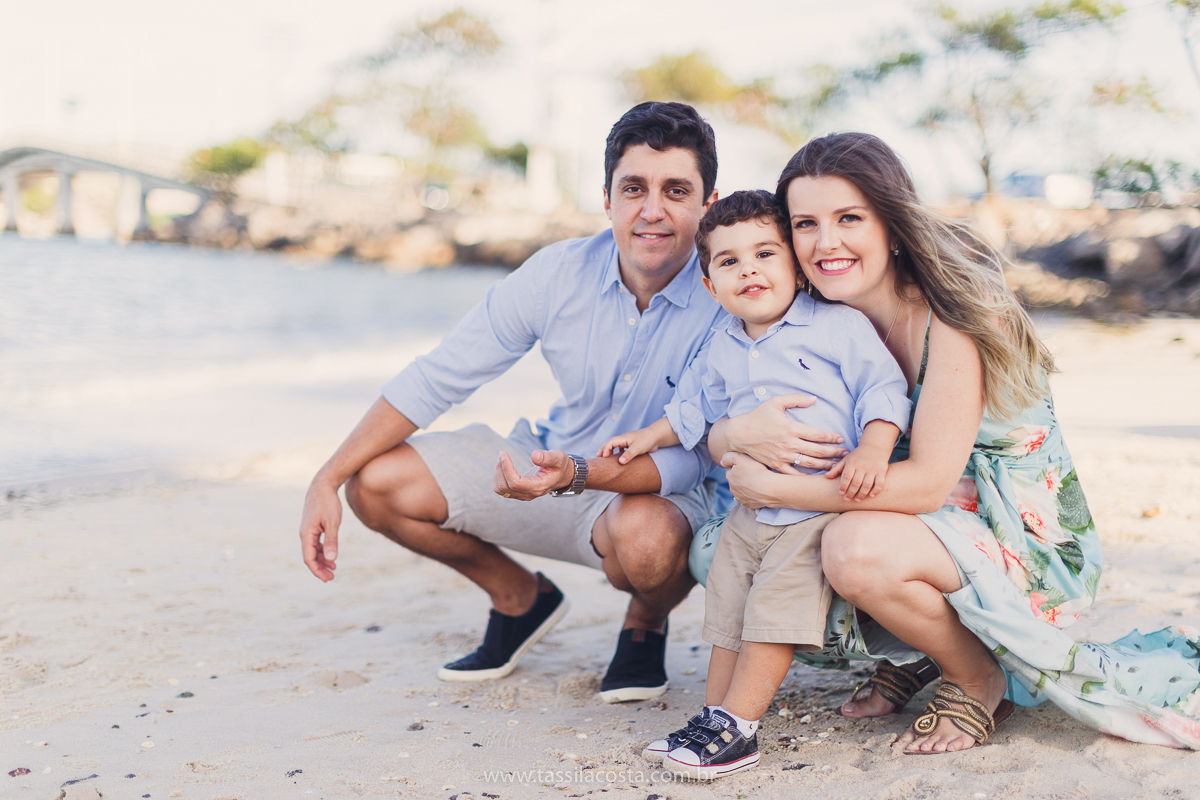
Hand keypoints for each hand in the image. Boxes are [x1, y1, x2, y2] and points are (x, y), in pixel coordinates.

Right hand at [300, 478, 342, 581]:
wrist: (323, 485)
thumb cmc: (328, 503)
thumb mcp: (333, 523)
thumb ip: (331, 541)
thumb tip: (331, 559)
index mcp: (306, 534)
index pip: (309, 558)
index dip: (317, 570)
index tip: (327, 579)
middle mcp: (304, 534)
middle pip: (310, 556)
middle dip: (320, 568)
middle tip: (331, 578)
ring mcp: (308, 530)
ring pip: (313, 550)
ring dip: (322, 560)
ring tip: (333, 569)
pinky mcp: (313, 526)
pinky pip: (316, 543)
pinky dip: (323, 551)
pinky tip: (331, 556)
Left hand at [494, 449, 575, 500]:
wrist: (561, 475)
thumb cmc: (559, 465)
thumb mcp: (558, 458)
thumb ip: (547, 457)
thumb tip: (534, 455)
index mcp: (538, 486)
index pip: (516, 483)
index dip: (507, 468)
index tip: (504, 453)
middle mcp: (529, 494)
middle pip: (506, 486)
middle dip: (501, 468)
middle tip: (503, 453)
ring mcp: (522, 495)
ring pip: (501, 489)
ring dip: (498, 473)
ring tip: (502, 458)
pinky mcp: (517, 493)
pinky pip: (501, 489)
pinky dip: (498, 477)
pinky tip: (503, 466)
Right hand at [597, 429, 659, 463]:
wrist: (657, 436)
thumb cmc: (647, 440)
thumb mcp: (637, 448)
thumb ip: (629, 455)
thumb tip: (620, 462)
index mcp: (623, 438)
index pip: (610, 442)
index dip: (605, 449)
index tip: (603, 457)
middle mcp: (624, 440)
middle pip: (611, 443)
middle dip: (604, 449)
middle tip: (598, 456)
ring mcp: (628, 443)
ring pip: (616, 446)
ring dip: (610, 451)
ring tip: (606, 458)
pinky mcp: (632, 446)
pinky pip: (622, 449)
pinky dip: (618, 453)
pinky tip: (619, 459)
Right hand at [720, 394, 848, 471]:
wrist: (738, 434)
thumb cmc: (757, 416)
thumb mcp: (775, 402)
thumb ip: (795, 399)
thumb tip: (814, 398)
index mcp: (791, 428)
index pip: (818, 434)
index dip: (832, 437)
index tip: (841, 439)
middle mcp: (789, 443)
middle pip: (818, 451)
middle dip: (834, 453)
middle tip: (846, 454)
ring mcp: (783, 456)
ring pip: (809, 464)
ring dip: (825, 465)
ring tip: (836, 466)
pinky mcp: (776, 465)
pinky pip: (794, 474)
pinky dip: (806, 477)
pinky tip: (815, 477)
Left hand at [720, 451, 781, 509]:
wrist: (770, 488)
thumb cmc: (756, 471)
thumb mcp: (739, 457)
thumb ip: (727, 457)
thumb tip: (722, 462)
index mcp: (729, 476)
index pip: (732, 469)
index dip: (740, 466)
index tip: (749, 465)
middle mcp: (732, 489)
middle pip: (736, 480)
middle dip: (743, 477)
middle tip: (754, 473)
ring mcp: (740, 498)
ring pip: (742, 490)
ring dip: (747, 486)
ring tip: (758, 482)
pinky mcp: (749, 505)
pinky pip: (749, 498)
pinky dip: (753, 495)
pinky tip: (759, 490)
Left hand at [826, 443, 889, 500]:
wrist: (874, 446)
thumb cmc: (857, 456)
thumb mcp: (846, 459)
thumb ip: (837, 468)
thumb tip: (827, 477)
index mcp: (852, 463)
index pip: (846, 476)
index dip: (843, 486)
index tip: (840, 493)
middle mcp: (863, 466)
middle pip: (856, 482)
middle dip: (851, 492)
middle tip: (847, 499)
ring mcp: (873, 469)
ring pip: (867, 484)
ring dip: (862, 494)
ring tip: (857, 500)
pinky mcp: (882, 471)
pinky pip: (880, 483)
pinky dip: (876, 490)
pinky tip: (871, 496)